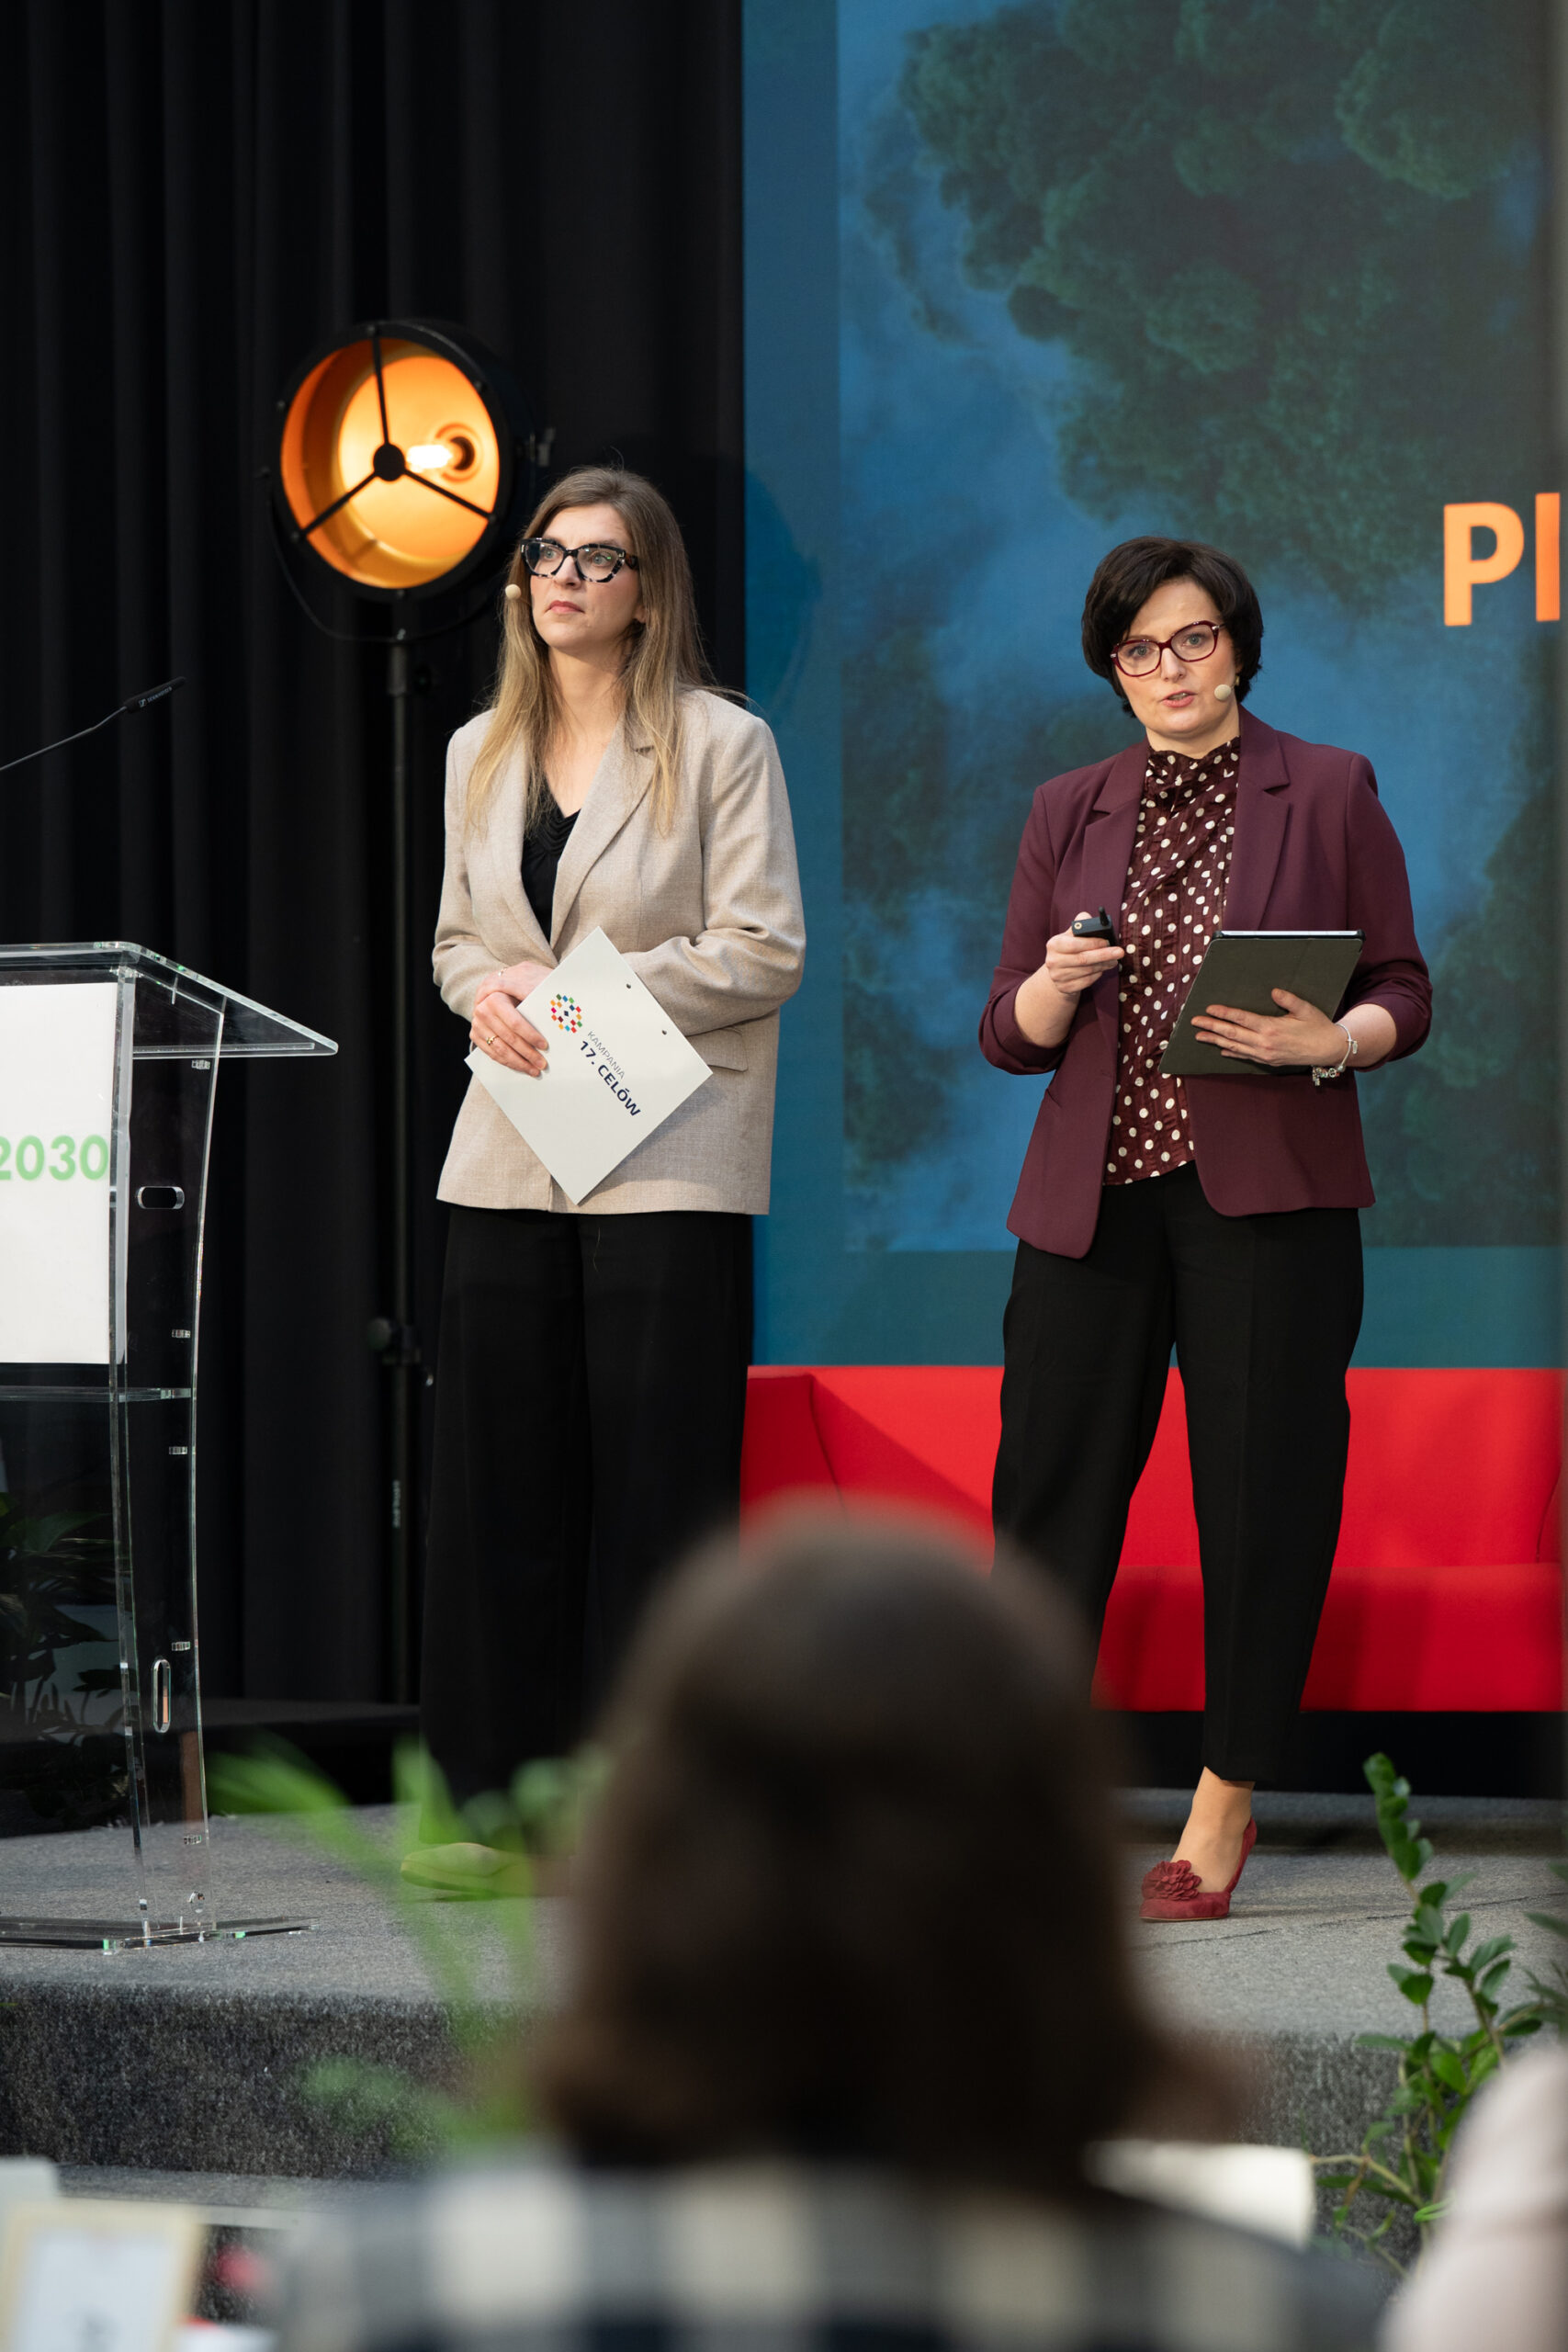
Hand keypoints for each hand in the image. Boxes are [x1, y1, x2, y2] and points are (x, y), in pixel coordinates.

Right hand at [470, 960, 553, 1077]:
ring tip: (535, 1070)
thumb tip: (558, 1008)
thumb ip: (537, 994)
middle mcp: (482, 1009)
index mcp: (495, 994)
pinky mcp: (475, 1034)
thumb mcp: (530, 983)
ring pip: (500, 1048)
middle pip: (508, 1037)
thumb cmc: (522, 985)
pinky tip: (522, 1067)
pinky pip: (492, 1053)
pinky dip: (508, 1062)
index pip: (515, 1022)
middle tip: (543, 1063)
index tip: (545, 1045)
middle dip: (527, 1052)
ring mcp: (476, 1023)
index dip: (530, 1035)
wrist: (498, 988)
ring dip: (519, 1062)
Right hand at [1039, 915, 1124, 998]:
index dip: (1093, 943)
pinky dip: (1097, 975)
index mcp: (1054, 944)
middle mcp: (1052, 961)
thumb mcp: (1071, 935)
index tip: (1108, 941)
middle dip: (1104, 955)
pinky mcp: (1064, 988)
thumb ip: (1080, 925)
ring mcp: (1057, 976)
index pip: (1074, 944)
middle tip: (1119, 952)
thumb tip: (1089, 919)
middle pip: (1082, 959)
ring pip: (1087, 971)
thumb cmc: (1069, 949)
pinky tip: (1102, 969)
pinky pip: (1086, 982)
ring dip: (1104, 965)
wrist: (1059, 970)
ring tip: (1114, 960)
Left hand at [1190, 990, 1345, 1068]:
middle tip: (1194, 1021)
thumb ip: (1288, 999)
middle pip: (1231, 1034)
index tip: (1209, 1008)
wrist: (1328, 1050)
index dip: (1224, 1013)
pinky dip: (1231, 1052)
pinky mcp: (1268, 1061)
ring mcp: (1265, 1054)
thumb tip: (1273, 991)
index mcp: (1271, 1027)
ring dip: (1215, 1041)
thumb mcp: (1305, 1009)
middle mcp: (1265, 1043)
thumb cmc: (1318, 1026)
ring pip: (1234, 1047)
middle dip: (1211, 1027)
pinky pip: (1245, 1056)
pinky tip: (1221, 1050)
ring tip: (1199, 1036)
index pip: (1241, 1019)